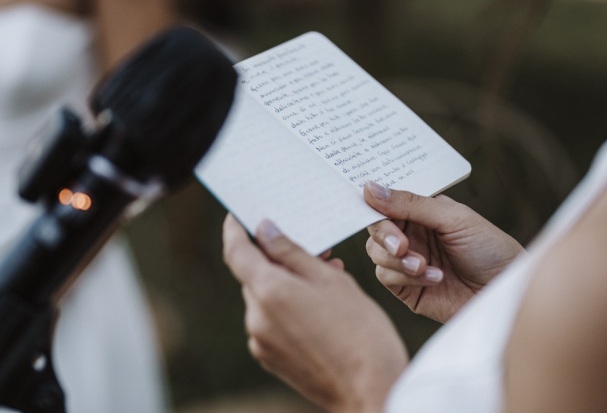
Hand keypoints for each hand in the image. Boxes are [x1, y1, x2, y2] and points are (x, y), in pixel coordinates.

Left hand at [223, 214, 406, 412]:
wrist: (371, 391)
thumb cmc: (359, 331)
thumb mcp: (330, 279)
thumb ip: (291, 251)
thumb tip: (264, 230)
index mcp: (269, 291)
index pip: (236, 251)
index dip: (234, 229)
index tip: (238, 215)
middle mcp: (256, 317)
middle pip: (254, 275)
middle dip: (276, 260)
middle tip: (312, 251)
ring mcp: (261, 341)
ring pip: (264, 298)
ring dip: (285, 285)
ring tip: (326, 282)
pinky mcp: (270, 358)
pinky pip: (270, 322)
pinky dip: (287, 309)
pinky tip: (319, 310)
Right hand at [363, 181, 523, 322]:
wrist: (506, 291)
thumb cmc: (490, 249)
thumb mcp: (453, 218)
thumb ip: (410, 203)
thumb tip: (369, 187)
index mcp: (421, 211)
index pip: (386, 201)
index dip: (373, 203)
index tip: (368, 204)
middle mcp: (411, 234)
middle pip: (375, 227)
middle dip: (385, 235)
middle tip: (403, 245)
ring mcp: (407, 261)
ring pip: (375, 252)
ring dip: (397, 259)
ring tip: (424, 266)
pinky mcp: (407, 288)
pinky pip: (386, 276)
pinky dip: (406, 277)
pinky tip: (435, 277)